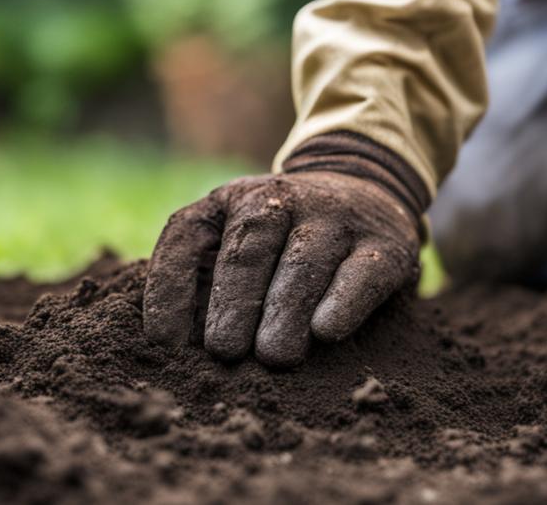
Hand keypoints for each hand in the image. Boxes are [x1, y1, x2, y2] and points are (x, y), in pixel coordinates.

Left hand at [143, 132, 424, 367]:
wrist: (368, 189)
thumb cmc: (282, 240)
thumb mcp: (236, 240)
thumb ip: (204, 282)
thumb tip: (177, 350)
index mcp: (230, 201)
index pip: (186, 235)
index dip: (169, 287)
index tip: (162, 342)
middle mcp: (279, 199)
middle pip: (249, 248)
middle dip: (233, 302)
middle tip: (224, 352)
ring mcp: (335, 217)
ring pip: (304, 263)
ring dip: (285, 311)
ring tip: (273, 357)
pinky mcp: (384, 244)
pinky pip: (361, 272)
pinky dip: (343, 302)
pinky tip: (326, 331)